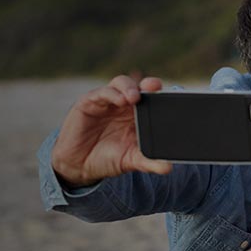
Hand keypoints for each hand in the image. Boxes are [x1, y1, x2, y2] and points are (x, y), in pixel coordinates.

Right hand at [50, 75, 173, 187]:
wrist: (78, 165)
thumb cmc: (106, 159)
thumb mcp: (130, 161)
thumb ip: (148, 162)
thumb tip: (168, 167)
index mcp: (138, 116)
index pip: (152, 99)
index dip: (160, 94)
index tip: (171, 95)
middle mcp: (124, 105)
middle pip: (138, 86)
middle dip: (148, 84)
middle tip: (154, 87)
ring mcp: (107, 101)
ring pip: (121, 84)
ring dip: (129, 87)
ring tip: (134, 97)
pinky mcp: (89, 102)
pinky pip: (101, 93)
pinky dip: (111, 94)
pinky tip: (119, 100)